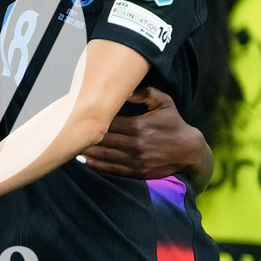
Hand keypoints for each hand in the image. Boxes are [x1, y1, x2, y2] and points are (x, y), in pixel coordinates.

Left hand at [81, 85, 204, 181]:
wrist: (190, 151)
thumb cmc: (174, 124)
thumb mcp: (164, 102)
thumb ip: (144, 92)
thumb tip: (125, 87)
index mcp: (138, 126)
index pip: (109, 123)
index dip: (93, 121)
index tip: (81, 117)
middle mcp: (135, 144)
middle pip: (103, 140)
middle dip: (86, 137)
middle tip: (70, 132)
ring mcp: (135, 160)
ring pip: (104, 156)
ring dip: (88, 152)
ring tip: (73, 146)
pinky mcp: (136, 172)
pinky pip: (112, 169)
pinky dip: (97, 165)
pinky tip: (85, 161)